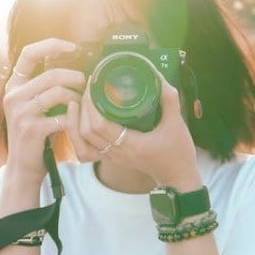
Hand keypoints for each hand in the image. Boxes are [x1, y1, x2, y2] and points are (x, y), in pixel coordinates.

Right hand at [2, 39, 85, 182]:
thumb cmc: (35, 134)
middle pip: (52, 74)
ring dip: (77, 98)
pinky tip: (77, 122)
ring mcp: (20, 112)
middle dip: (75, 78)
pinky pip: (62, 116)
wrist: (23, 167)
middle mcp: (13, 95)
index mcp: (14, 86)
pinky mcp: (31, 129)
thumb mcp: (32, 106)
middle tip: (86, 85)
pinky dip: (74, 118)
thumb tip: (72, 67)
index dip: (51, 45)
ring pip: (58, 92)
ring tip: (83, 105)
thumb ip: (43, 87)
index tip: (73, 46)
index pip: (28, 53)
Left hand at [69, 79, 201, 189]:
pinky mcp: (111, 159)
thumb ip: (168, 99)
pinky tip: (81, 120)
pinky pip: (86, 150)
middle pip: (85, 131)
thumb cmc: (178, 152)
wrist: (178, 178)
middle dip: (82, 107)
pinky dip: (78, 136)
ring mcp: (112, 158)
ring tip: (79, 102)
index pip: (99, 125)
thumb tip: (157, 75)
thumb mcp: (176, 123)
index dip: (91, 103)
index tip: (94, 85)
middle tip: (88, 87)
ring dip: (75, 122)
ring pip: (81, 143)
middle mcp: (117, 153)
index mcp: (130, 145)